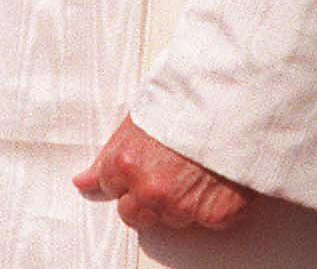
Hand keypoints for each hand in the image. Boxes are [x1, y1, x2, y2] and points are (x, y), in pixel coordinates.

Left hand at [73, 114, 253, 232]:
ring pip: (172, 220)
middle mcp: (149, 190)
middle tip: (169, 170)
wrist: (234, 94)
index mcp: (125, 164)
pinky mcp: (215, 215)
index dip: (127, 174)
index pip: (110, 188)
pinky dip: (213, 205)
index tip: (143, 163)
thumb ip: (108, 157)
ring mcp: (182, 206)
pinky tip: (217, 177)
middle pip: (135, 215)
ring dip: (180, 202)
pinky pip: (207, 222)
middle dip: (146, 197)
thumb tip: (82, 182)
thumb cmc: (187, 98)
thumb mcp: (138, 119)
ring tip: (197, 166)